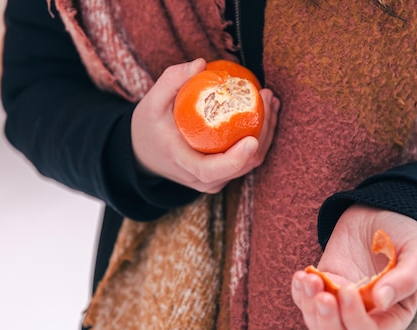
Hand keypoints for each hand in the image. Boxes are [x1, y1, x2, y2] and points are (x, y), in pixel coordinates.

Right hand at [131, 58, 279, 192]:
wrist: (145, 154)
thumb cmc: (149, 127)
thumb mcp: (152, 102)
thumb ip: (171, 80)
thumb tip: (201, 63)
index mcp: (184, 165)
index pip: (212, 170)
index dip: (235, 159)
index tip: (252, 140)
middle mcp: (204, 179)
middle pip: (242, 164)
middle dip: (263, 131)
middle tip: (267, 97)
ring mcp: (217, 179)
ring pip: (251, 162)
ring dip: (267, 131)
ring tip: (271, 99)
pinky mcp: (225, 174)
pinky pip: (248, 158)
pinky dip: (261, 134)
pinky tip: (266, 109)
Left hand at [291, 205, 416, 329]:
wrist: (381, 211)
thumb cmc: (405, 233)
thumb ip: (406, 278)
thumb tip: (380, 301)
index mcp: (394, 315)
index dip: (355, 319)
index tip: (348, 289)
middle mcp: (367, 316)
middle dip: (327, 324)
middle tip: (323, 295)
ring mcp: (342, 303)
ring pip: (318, 326)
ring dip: (309, 306)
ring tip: (309, 278)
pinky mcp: (324, 287)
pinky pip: (305, 303)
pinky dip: (299, 294)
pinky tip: (302, 275)